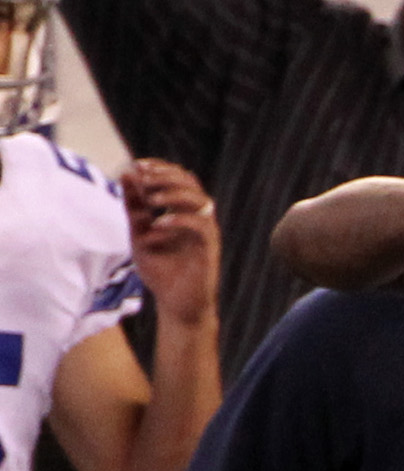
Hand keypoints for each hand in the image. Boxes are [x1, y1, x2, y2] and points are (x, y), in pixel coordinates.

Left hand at [121, 161, 217, 332]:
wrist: (176, 305)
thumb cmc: (162, 271)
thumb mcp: (139, 233)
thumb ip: (134, 207)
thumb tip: (127, 175)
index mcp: (182, 211)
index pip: (178, 178)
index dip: (160, 167)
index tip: (139, 165)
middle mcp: (197, 217)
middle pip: (190, 182)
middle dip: (166, 176)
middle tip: (144, 178)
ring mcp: (205, 232)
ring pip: (199, 200)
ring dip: (174, 194)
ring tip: (151, 200)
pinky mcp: (209, 249)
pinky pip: (201, 226)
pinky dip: (179, 220)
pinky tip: (158, 225)